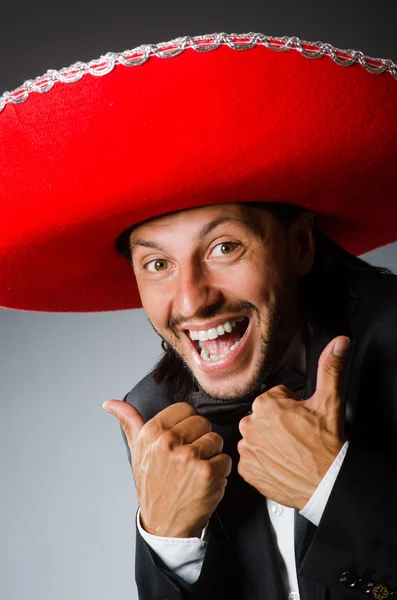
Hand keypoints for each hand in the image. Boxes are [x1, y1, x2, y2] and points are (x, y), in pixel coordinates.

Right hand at [103, 400, 231, 537]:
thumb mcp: (137, 451)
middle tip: (188, 460)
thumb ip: (129, 422)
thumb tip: (109, 403)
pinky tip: (205, 482)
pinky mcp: (207, 472)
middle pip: (203, 422)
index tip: (180, 442)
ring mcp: (188, 457)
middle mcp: (168, 442)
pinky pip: (225, 459)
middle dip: (200, 440)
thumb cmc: (152, 484)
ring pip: (216, 439)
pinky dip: (221, 471)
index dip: (186, 426)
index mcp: (151, 432)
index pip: (185, 409)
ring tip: (196, 471)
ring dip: (212, 456)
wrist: (163, 524)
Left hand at [237, 336, 349, 509]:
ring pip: (255, 437)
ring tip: (289, 449)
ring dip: (267, 441)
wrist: (327, 483)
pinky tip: (280, 461)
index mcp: (266, 405)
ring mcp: (247, 449)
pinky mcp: (246, 470)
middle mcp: (251, 425)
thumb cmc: (327, 446)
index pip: (273, 397)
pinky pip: (250, 459)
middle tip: (295, 434)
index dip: (289, 407)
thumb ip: (330, 367)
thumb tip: (338, 344)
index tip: (299, 418)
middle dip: (276, 422)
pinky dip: (262, 460)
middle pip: (261, 416)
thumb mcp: (330, 400)